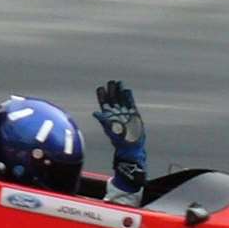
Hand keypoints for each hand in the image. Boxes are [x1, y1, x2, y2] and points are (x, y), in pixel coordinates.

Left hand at [93, 80, 145, 198]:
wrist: (130, 145)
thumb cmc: (118, 139)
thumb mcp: (109, 129)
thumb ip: (103, 120)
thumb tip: (95, 113)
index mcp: (108, 115)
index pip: (104, 103)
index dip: (102, 95)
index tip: (101, 88)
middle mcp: (116, 112)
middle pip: (113, 98)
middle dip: (111, 90)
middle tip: (111, 82)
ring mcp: (125, 112)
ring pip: (121, 99)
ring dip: (120, 91)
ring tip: (119, 82)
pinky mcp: (133, 113)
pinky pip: (130, 102)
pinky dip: (128, 96)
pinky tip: (127, 90)